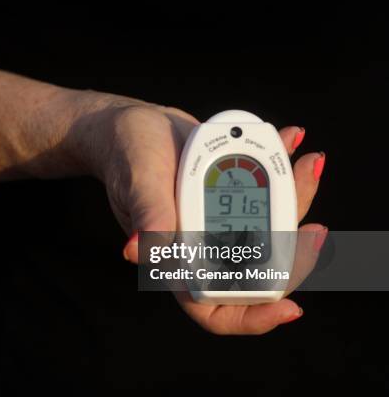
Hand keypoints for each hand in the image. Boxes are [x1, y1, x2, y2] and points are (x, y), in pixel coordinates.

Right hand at [75, 95, 325, 334]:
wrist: (138, 124)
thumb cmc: (128, 156)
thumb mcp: (139, 182)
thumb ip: (148, 215)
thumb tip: (137, 252)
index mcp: (178, 260)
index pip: (216, 308)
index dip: (254, 317)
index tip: (290, 307)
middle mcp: (204, 247)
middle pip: (261, 271)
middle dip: (295, 254)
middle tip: (315, 231)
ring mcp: (221, 222)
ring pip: (273, 230)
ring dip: (298, 202)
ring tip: (308, 164)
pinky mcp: (232, 195)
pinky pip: (267, 193)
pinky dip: (284, 170)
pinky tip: (292, 142)